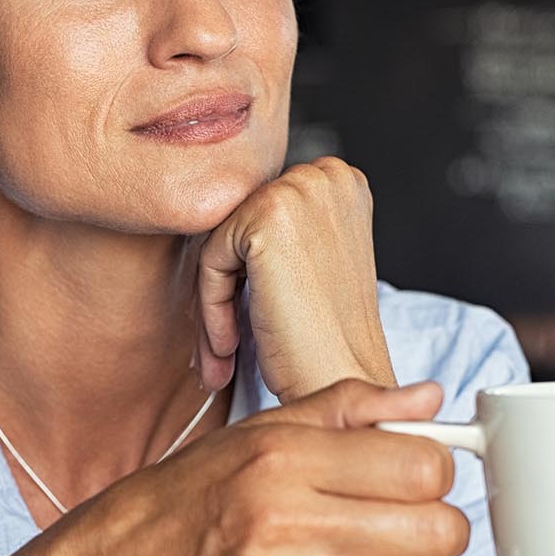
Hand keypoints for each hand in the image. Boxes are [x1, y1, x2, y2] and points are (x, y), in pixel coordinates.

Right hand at [42, 377, 467, 555]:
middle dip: (436, 527)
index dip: (433, 470)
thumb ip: (346, 409)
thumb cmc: (184, 498)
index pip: (420, 465)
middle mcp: (282, 521)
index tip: (414, 475)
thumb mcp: (255, 433)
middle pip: (435, 531)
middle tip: (407, 524)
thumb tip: (429, 399)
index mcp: (281, 456)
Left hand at [192, 156, 393, 400]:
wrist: (344, 380)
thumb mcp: (312, 262)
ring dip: (215, 303)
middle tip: (225, 347)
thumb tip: (222, 218)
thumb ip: (281, 228)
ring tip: (224, 353)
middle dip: (228, 287)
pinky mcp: (268, 215)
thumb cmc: (328, 338)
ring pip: (221, 243)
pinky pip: (211, 259)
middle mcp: (326, 175)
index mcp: (341, 181)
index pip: (261, 214)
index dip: (248, 273)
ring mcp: (299, 190)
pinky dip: (212, 308)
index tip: (246, 319)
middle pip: (239, 226)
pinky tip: (229, 346)